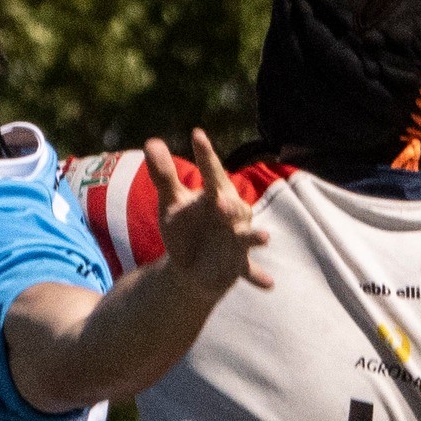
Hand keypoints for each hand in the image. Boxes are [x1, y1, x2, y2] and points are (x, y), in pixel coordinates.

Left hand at [148, 130, 272, 301]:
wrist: (189, 266)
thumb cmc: (184, 228)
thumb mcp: (171, 202)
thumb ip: (163, 174)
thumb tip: (151, 142)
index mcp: (215, 194)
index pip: (210, 172)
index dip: (205, 155)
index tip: (196, 135)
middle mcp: (231, 214)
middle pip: (234, 206)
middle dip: (230, 204)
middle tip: (220, 201)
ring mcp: (237, 240)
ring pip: (249, 237)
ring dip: (255, 237)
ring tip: (265, 238)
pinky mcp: (238, 265)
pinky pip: (250, 271)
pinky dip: (259, 277)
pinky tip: (268, 284)